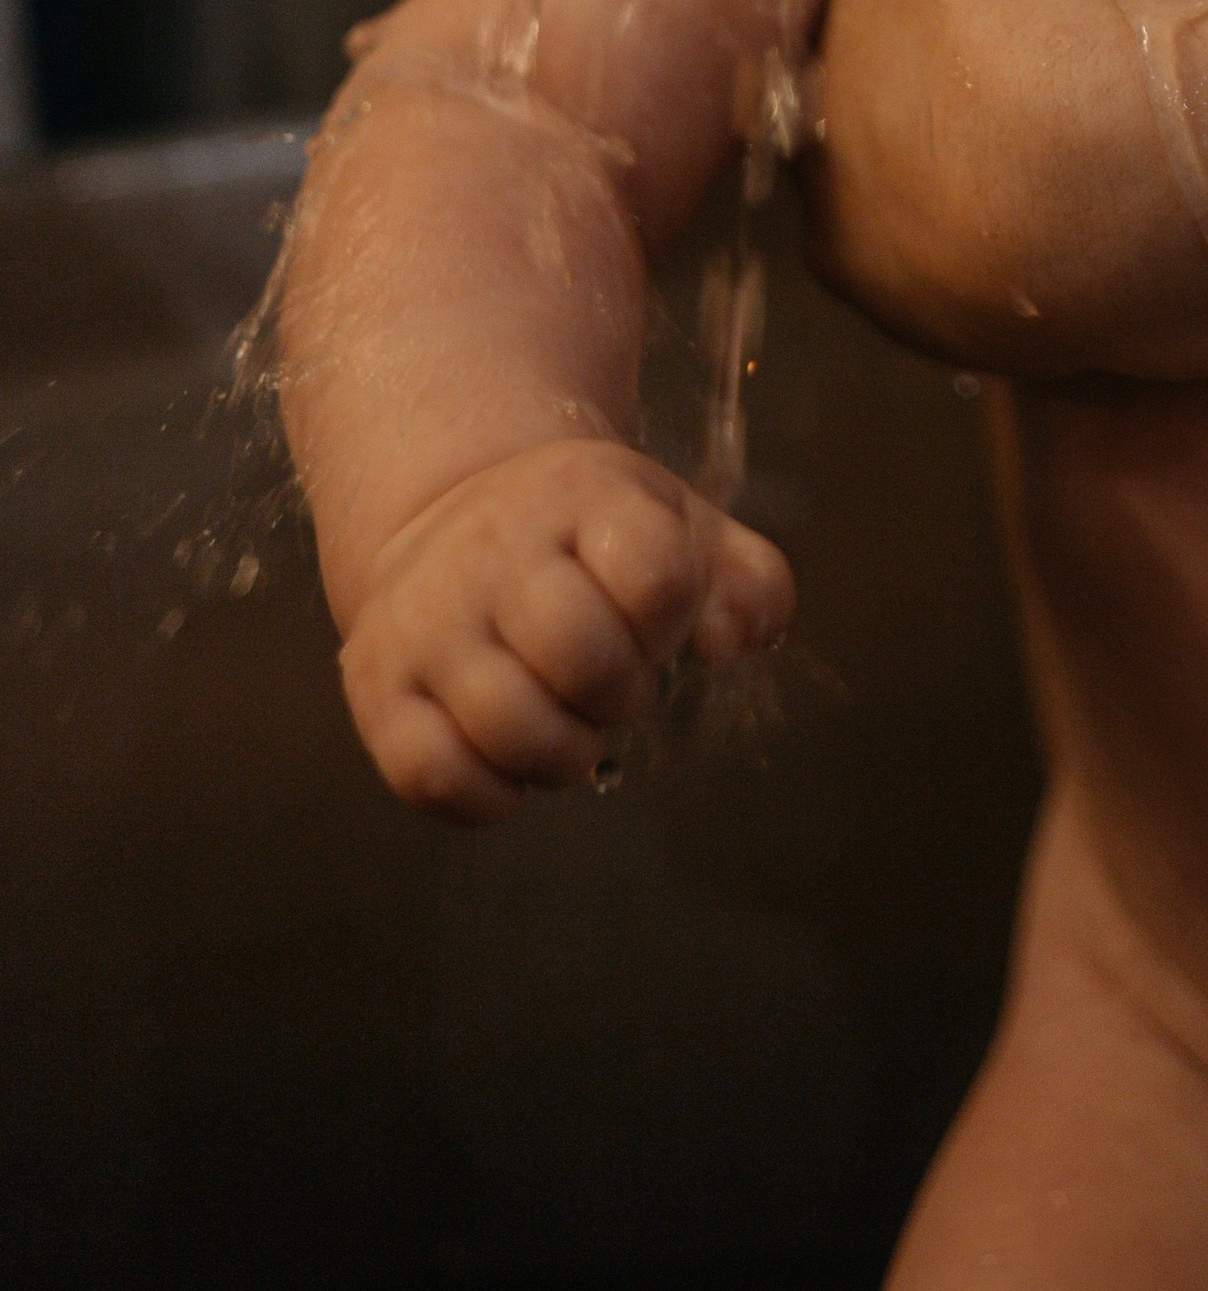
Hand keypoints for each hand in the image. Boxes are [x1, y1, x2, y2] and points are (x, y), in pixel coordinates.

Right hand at [338, 440, 794, 826]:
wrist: (452, 517)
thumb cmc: (592, 543)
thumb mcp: (681, 531)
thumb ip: (749, 585)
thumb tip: (729, 645)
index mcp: (580, 494)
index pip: (657, 577)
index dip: (672, 623)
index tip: (654, 620)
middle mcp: (489, 546)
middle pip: (583, 658)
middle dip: (621, 694)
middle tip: (610, 684)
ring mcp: (423, 617)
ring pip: (509, 728)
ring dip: (562, 755)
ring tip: (565, 723)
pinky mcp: (375, 685)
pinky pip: (431, 777)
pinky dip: (488, 797)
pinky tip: (509, 764)